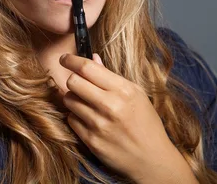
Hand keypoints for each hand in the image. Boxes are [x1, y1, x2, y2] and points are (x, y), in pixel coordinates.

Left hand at [59, 52, 177, 180]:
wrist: (151, 158)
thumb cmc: (146, 122)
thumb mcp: (136, 94)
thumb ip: (111, 76)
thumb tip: (93, 58)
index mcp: (123, 90)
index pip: (87, 68)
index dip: (71, 60)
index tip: (65, 58)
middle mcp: (110, 106)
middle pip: (73, 82)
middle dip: (72, 79)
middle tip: (77, 81)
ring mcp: (98, 125)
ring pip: (69, 100)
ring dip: (73, 98)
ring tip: (85, 101)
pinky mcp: (91, 141)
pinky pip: (71, 119)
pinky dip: (76, 116)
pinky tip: (88, 118)